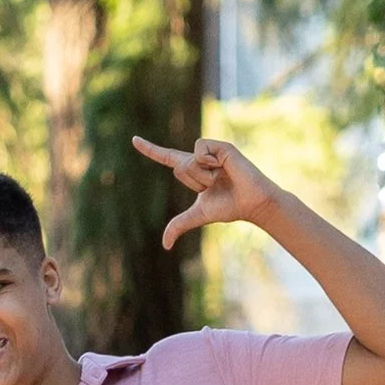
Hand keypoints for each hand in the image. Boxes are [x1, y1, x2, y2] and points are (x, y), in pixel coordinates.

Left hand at [131, 132, 279, 248]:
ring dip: (203, 176)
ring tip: (222, 177)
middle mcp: (198, 158)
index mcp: (191, 170)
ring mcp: (210, 150)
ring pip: (189, 160)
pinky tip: (224, 167)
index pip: (166, 158)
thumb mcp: (198, 216)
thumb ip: (178, 225)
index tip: (133, 140)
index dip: (150, 150)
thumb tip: (164, 245)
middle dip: (194, 182)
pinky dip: (209, 163)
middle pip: (178, 166)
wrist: (250, 203)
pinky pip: (200, 150)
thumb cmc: (228, 207)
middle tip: (215, 186)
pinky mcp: (220, 146)